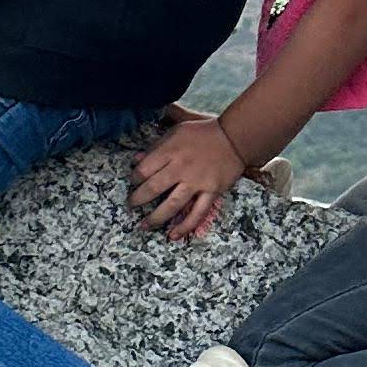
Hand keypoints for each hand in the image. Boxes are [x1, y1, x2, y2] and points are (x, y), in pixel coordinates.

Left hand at [130, 108, 250, 243]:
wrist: (234, 138)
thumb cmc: (203, 132)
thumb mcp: (176, 131)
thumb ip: (156, 146)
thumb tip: (136, 160)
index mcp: (171, 151)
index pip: (144, 169)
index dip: (134, 178)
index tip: (133, 182)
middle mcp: (181, 167)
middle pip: (153, 188)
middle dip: (138, 199)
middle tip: (131, 205)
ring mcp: (197, 182)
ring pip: (172, 205)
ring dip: (155, 218)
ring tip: (144, 226)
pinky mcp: (211, 192)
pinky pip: (197, 213)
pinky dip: (184, 226)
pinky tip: (172, 235)